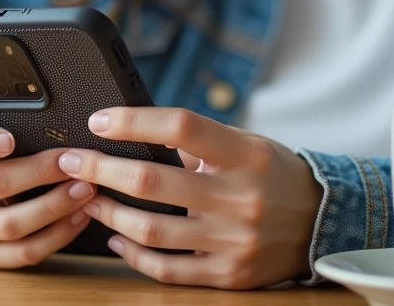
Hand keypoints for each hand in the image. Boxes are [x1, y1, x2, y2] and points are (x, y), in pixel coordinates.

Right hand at [0, 118, 95, 267]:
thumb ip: (15, 129)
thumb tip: (63, 127)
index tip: (9, 140)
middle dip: (42, 173)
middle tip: (75, 164)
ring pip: (11, 224)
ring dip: (55, 207)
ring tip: (84, 190)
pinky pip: (23, 252)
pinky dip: (58, 235)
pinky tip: (79, 217)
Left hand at [57, 107, 323, 289]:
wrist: (322, 222)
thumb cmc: (273, 174)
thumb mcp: (247, 145)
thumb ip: (199, 143)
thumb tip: (135, 133)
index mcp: (245, 154)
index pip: (181, 127)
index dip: (134, 121)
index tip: (100, 120)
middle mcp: (239, 197)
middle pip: (153, 182)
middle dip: (101, 169)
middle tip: (71, 161)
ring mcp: (233, 240)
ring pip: (152, 229)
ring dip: (108, 212)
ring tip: (85, 198)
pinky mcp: (227, 274)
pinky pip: (167, 268)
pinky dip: (134, 253)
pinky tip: (116, 238)